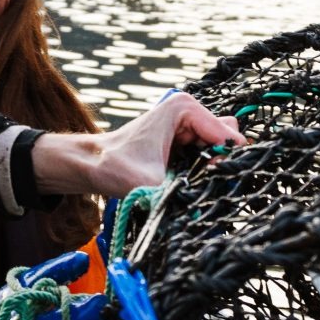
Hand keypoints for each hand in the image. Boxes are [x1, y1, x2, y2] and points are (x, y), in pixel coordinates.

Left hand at [33, 91, 241, 198]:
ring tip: (191, 181)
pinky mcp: (182, 137)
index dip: (225, 159)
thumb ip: (180, 192)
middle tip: (201, 180)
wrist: (92, 164)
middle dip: (219, 159)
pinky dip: (201, 167)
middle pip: (227, 136)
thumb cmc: (114, 167)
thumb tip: (202, 211)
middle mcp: (188, 110)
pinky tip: (186, 179)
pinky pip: (207, 152)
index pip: (227, 134)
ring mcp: (186, 124)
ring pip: (218, 145)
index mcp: (184, 108)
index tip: (215, 180)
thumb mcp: (150, 183)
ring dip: (210, 165)